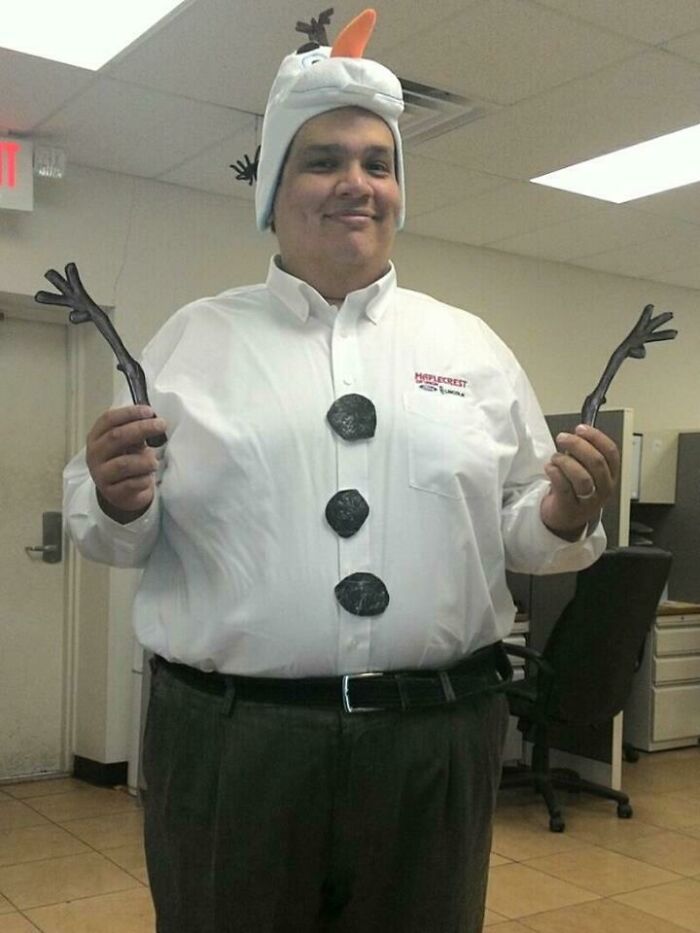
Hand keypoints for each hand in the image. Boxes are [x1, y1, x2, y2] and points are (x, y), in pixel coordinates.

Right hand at [86, 406, 166, 523]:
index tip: (149, 411)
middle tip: (161, 425)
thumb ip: (136, 432)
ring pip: (124, 463)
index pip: (108, 419)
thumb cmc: (126, 461)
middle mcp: (94, 455)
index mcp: (96, 437)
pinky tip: (147, 477)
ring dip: (145, 460)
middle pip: (116, 437)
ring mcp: (101, 475)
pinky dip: (145, 479)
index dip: (129, 413)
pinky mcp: (112, 493)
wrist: (122, 493)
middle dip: (142, 428)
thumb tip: (153, 419)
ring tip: (154, 462)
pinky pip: (132, 483)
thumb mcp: (128, 444)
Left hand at [540, 424, 619, 539]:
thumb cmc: (575, 489)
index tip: (580, 428)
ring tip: (555, 458)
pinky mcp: (570, 508)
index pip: (611, 452)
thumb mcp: (586, 470)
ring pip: (582, 477)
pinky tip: (549, 468)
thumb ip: (584, 452)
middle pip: (596, 462)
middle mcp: (603, 488)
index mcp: (611, 475)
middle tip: (562, 437)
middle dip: (578, 445)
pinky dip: (555, 473)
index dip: (596, 437)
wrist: (565, 519)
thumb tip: (580, 430)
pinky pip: (564, 487)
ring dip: (565, 461)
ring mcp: (588, 501)